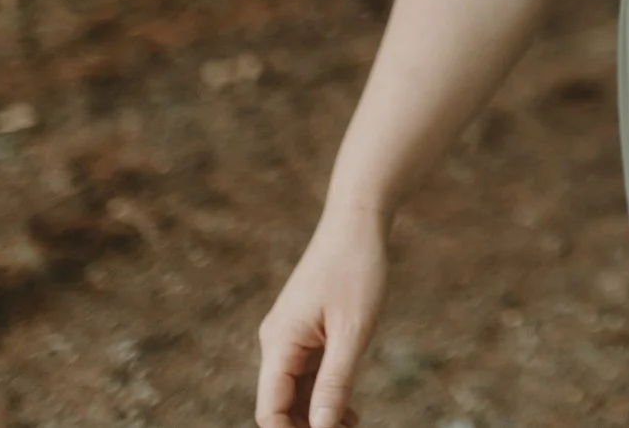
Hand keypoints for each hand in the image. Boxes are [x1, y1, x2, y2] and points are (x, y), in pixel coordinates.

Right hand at [255, 205, 389, 427]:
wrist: (358, 221)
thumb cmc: (356, 269)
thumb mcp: (353, 330)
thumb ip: (336, 381)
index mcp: (279, 343)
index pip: (270, 410)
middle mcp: (277, 343)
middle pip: (281, 405)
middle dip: (307, 426)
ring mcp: (290, 336)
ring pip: (295, 392)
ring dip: (319, 414)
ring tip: (354, 426)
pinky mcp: (306, 330)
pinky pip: (308, 373)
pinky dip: (325, 393)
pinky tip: (350, 410)